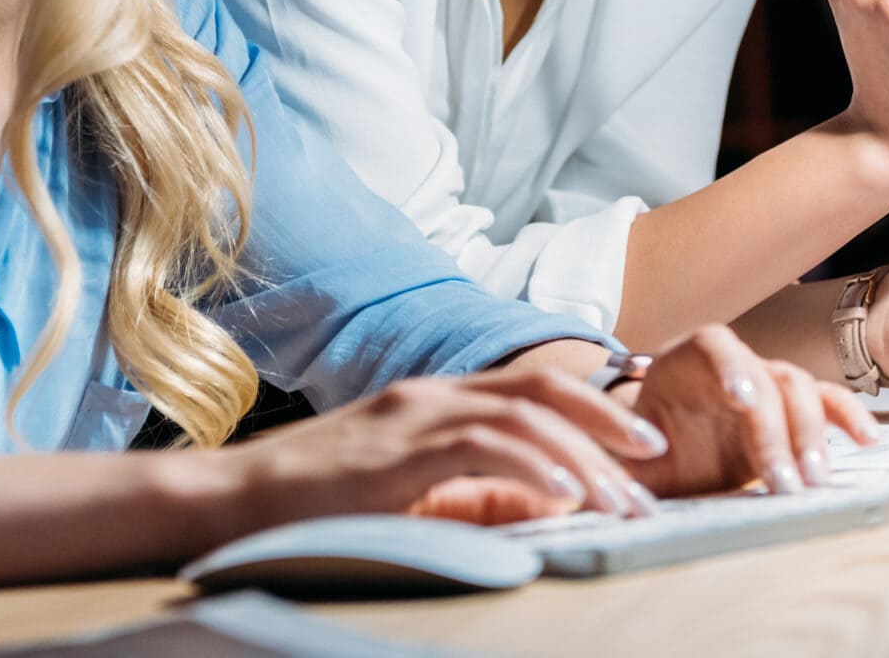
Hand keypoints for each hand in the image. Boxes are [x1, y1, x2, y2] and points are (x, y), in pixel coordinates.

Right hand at [219, 365, 670, 532]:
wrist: (232, 499)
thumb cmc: (316, 501)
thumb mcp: (407, 487)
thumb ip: (472, 486)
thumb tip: (548, 503)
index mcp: (438, 398)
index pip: (533, 385)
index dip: (595, 405)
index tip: (640, 439)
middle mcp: (433, 394)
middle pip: (542, 388)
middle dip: (608, 421)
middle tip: (656, 459)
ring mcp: (413, 416)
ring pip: (523, 417)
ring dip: (583, 457)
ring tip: (623, 496)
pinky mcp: (395, 451)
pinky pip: (478, 447)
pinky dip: (529, 465)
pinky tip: (563, 491)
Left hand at [621, 325, 879, 497]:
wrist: (657, 455)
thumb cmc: (637, 453)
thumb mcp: (619, 459)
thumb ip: (617, 467)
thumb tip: (614, 489)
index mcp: (683, 362)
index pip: (713, 346)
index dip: (732, 367)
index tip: (741, 400)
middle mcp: (730, 366)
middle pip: (765, 377)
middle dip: (777, 430)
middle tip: (781, 482)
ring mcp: (765, 385)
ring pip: (799, 391)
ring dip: (810, 436)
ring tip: (811, 482)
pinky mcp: (790, 413)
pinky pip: (825, 403)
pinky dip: (847, 416)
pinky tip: (868, 441)